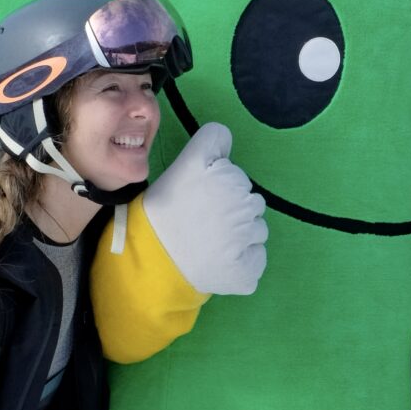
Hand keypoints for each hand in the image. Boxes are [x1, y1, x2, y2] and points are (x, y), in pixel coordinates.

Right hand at [141, 122, 267, 295]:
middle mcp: (246, 207)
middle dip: (233, 209)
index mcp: (232, 179)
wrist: (153, 257)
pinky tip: (219, 259)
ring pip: (257, 231)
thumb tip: (230, 138)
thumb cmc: (167, 208)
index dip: (221, 185)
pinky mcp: (248, 271)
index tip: (202, 196)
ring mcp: (249, 242)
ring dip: (241, 235)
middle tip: (203, 220)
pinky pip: (257, 259)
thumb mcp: (185, 163)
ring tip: (210, 240)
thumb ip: (212, 140)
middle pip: (253, 204)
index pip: (239, 178)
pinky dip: (243, 261)